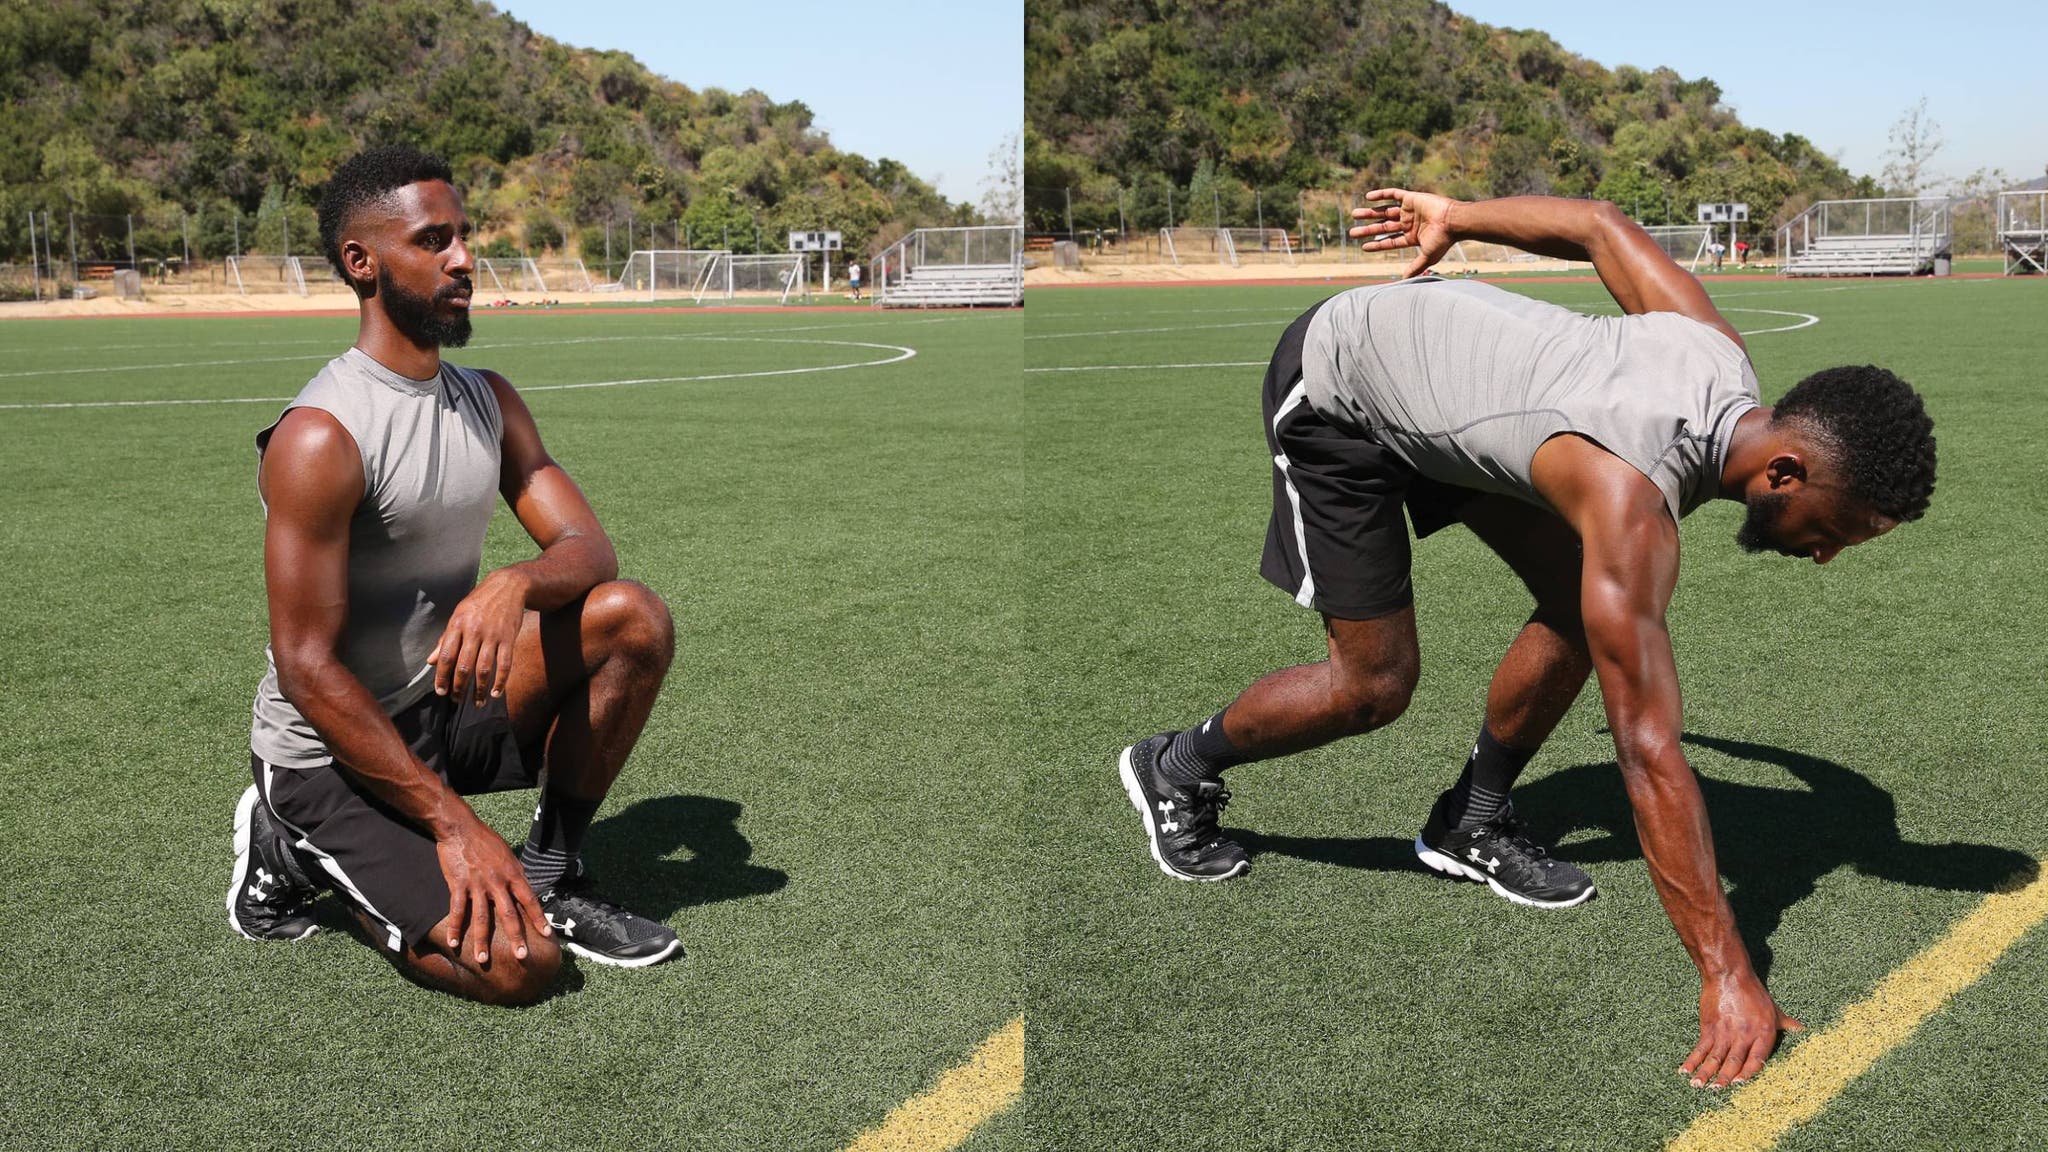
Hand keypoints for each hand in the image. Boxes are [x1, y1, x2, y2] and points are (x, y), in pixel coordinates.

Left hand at [429, 568, 528, 705]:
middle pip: (464, 666)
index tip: (440, 691)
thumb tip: (430, 661)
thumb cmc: (480, 602)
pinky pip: (505, 664)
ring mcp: (493, 635)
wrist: (508, 586)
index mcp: (457, 624)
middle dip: (459, 687)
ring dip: (479, 689)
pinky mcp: (509, 638)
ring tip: (477, 702)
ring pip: (484, 669)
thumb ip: (445, 639)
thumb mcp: (458, 615)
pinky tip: (496, 693)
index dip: (441, 676)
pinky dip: (501, 681)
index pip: (445, 656)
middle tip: (456, 700)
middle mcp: (474, 631)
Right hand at [433, 812, 552, 965]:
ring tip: (482, 960)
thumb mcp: (508, 855)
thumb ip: (516, 874)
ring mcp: (478, 884)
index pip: (530, 900)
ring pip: (482, 917)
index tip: (548, 934)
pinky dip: (455, 928)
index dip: (538, 918)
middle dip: (516, 937)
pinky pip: (457, 910)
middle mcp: (498, 881)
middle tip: (522, 956)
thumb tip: (525, 889)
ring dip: (482, 941)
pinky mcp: (458, 884)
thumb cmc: (486, 841)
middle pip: (509, 914)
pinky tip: (453, 943)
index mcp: (513, 874)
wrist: (461, 828)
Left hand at [1350, 188, 1457, 278]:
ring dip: (1370, 213)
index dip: (1377, 244)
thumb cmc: (1443, 240)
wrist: (1454, 221)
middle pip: (1384, 227)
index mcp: (1412, 237)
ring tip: (1354, 215)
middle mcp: (1409, 223)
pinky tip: (1368, 197)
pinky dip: (1381, 194)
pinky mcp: (1412, 198)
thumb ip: (1415, 266)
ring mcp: (1410, 210)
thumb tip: (1403, 279)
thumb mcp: (1427, 256)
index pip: (1390, 241)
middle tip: (1352, 233)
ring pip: (1385, 211)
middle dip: (1368, 229)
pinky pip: (1394, 194)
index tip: (1364, 247)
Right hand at [1683, 972, 1802, 1087]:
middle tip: (1716, 1091)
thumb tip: (1803, 1030)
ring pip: (1715, 1057)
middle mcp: (1743, 1035)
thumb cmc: (1753, 992)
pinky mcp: (1709, 1027)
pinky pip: (1700, 1047)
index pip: (1757, 1059)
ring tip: (1697, 1086)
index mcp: (1762, 1033)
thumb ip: (1786, 1023)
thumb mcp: (1774, 1009)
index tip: (1740, 1084)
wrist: (1729, 975)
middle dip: (1724, 1078)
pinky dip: (1692, 1059)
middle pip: (1733, 1061)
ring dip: (1705, 1073)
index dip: (1748, 1073)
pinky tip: (1685, 1070)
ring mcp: (1724, 1032)